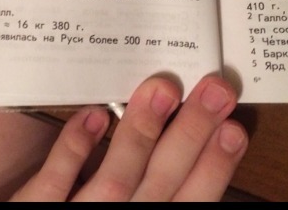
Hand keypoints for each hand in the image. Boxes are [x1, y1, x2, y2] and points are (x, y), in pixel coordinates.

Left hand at [10, 75, 247, 201]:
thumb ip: (155, 194)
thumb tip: (190, 159)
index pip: (188, 203)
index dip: (213, 169)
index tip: (234, 129)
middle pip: (160, 183)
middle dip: (190, 136)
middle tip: (215, 90)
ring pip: (114, 179)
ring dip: (140, 134)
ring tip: (162, 89)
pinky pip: (54, 182)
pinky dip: (74, 148)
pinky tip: (95, 114)